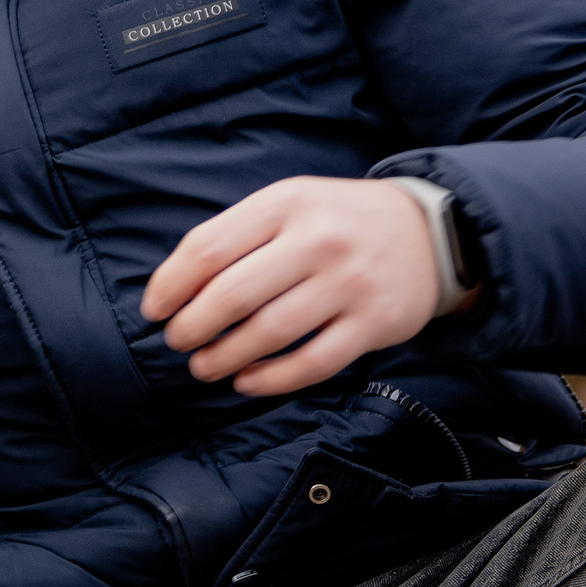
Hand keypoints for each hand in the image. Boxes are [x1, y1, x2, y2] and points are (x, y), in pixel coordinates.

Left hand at [141, 177, 451, 397]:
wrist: (432, 231)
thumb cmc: (336, 221)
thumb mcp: (288, 204)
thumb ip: (236, 235)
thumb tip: (174, 287)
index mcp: (284, 204)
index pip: (208, 248)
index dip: (171, 285)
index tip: (153, 310)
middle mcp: (317, 240)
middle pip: (233, 294)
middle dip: (192, 326)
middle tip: (177, 341)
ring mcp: (349, 283)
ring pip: (270, 332)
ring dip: (225, 356)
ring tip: (204, 366)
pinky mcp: (375, 323)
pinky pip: (314, 362)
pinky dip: (273, 379)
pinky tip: (246, 381)